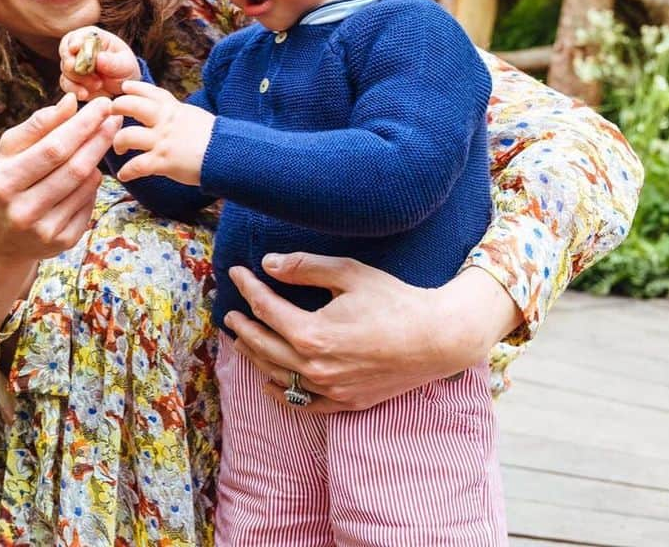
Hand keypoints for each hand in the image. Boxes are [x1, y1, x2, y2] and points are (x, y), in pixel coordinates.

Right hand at [0, 93, 121, 325]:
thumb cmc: (7, 181)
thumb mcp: (11, 151)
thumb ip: (39, 124)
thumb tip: (71, 101)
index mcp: (7, 182)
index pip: (54, 148)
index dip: (83, 125)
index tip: (103, 104)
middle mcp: (24, 210)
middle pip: (75, 168)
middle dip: (99, 138)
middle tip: (115, 118)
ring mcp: (45, 231)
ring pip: (86, 186)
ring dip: (97, 159)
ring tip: (100, 141)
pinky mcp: (62, 243)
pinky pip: (90, 204)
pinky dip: (93, 184)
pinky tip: (89, 173)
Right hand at [58, 26, 139, 99]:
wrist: (124, 85)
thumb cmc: (125, 67)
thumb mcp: (125, 64)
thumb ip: (113, 62)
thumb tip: (99, 58)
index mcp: (92, 38)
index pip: (77, 36)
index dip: (74, 41)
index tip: (75, 48)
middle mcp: (79, 49)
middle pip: (66, 54)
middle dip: (74, 65)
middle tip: (88, 74)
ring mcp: (73, 65)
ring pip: (65, 71)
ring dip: (78, 80)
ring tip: (97, 85)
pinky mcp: (72, 81)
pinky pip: (67, 85)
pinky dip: (75, 90)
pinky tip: (85, 94)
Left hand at [111, 80, 213, 185]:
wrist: (227, 153)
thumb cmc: (213, 137)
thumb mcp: (193, 116)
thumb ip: (175, 113)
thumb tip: (165, 112)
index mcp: (173, 108)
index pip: (149, 91)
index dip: (133, 88)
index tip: (124, 88)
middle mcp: (164, 121)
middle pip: (130, 105)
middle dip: (116, 108)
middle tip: (111, 115)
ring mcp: (162, 141)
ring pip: (127, 136)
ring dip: (118, 143)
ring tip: (119, 149)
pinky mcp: (163, 161)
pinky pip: (136, 166)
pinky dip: (127, 171)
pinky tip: (124, 175)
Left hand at [225, 255, 521, 411]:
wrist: (438, 338)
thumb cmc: (395, 300)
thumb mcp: (349, 273)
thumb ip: (305, 268)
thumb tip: (269, 264)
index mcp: (312, 333)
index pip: (266, 309)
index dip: (248, 288)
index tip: (236, 273)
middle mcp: (316, 367)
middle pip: (264, 346)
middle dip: (243, 327)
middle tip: (230, 313)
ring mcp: (331, 390)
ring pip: (278, 376)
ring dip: (255, 357)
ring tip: (242, 341)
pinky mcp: (347, 402)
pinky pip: (303, 404)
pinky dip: (281, 394)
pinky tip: (269, 384)